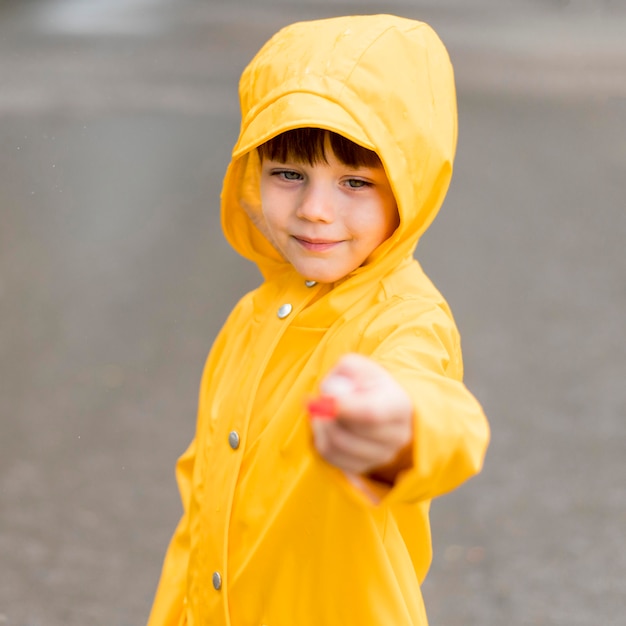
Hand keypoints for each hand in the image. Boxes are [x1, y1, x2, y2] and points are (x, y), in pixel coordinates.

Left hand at [309, 353, 413, 475]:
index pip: (372, 413)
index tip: (327, 399)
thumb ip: (344, 370)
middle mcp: (398, 435)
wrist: (375, 402)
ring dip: (322, 427)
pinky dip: (321, 441)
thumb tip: (330, 393)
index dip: (345, 408)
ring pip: (340, 447)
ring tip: (321, 412)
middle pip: (354, 433)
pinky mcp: (365, 467)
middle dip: (329, 416)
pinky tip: (325, 427)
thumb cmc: (363, 382)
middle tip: (319, 402)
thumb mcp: (357, 367)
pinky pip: (332, 459)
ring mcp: (383, 455)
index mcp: (400, 405)